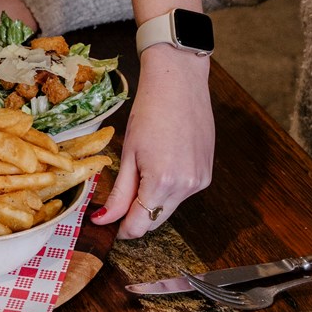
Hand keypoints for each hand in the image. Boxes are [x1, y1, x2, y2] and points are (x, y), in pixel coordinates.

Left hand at [90, 45, 213, 237]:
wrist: (179, 82)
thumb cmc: (150, 110)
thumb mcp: (129, 152)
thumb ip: (119, 192)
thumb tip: (104, 220)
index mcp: (162, 181)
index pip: (141, 224)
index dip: (123, 229)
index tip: (109, 225)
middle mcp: (186, 186)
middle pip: (156, 219)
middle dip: (136, 217)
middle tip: (117, 206)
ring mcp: (200, 180)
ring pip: (170, 207)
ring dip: (153, 201)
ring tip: (141, 173)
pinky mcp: (207, 173)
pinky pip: (183, 192)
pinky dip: (169, 188)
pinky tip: (161, 164)